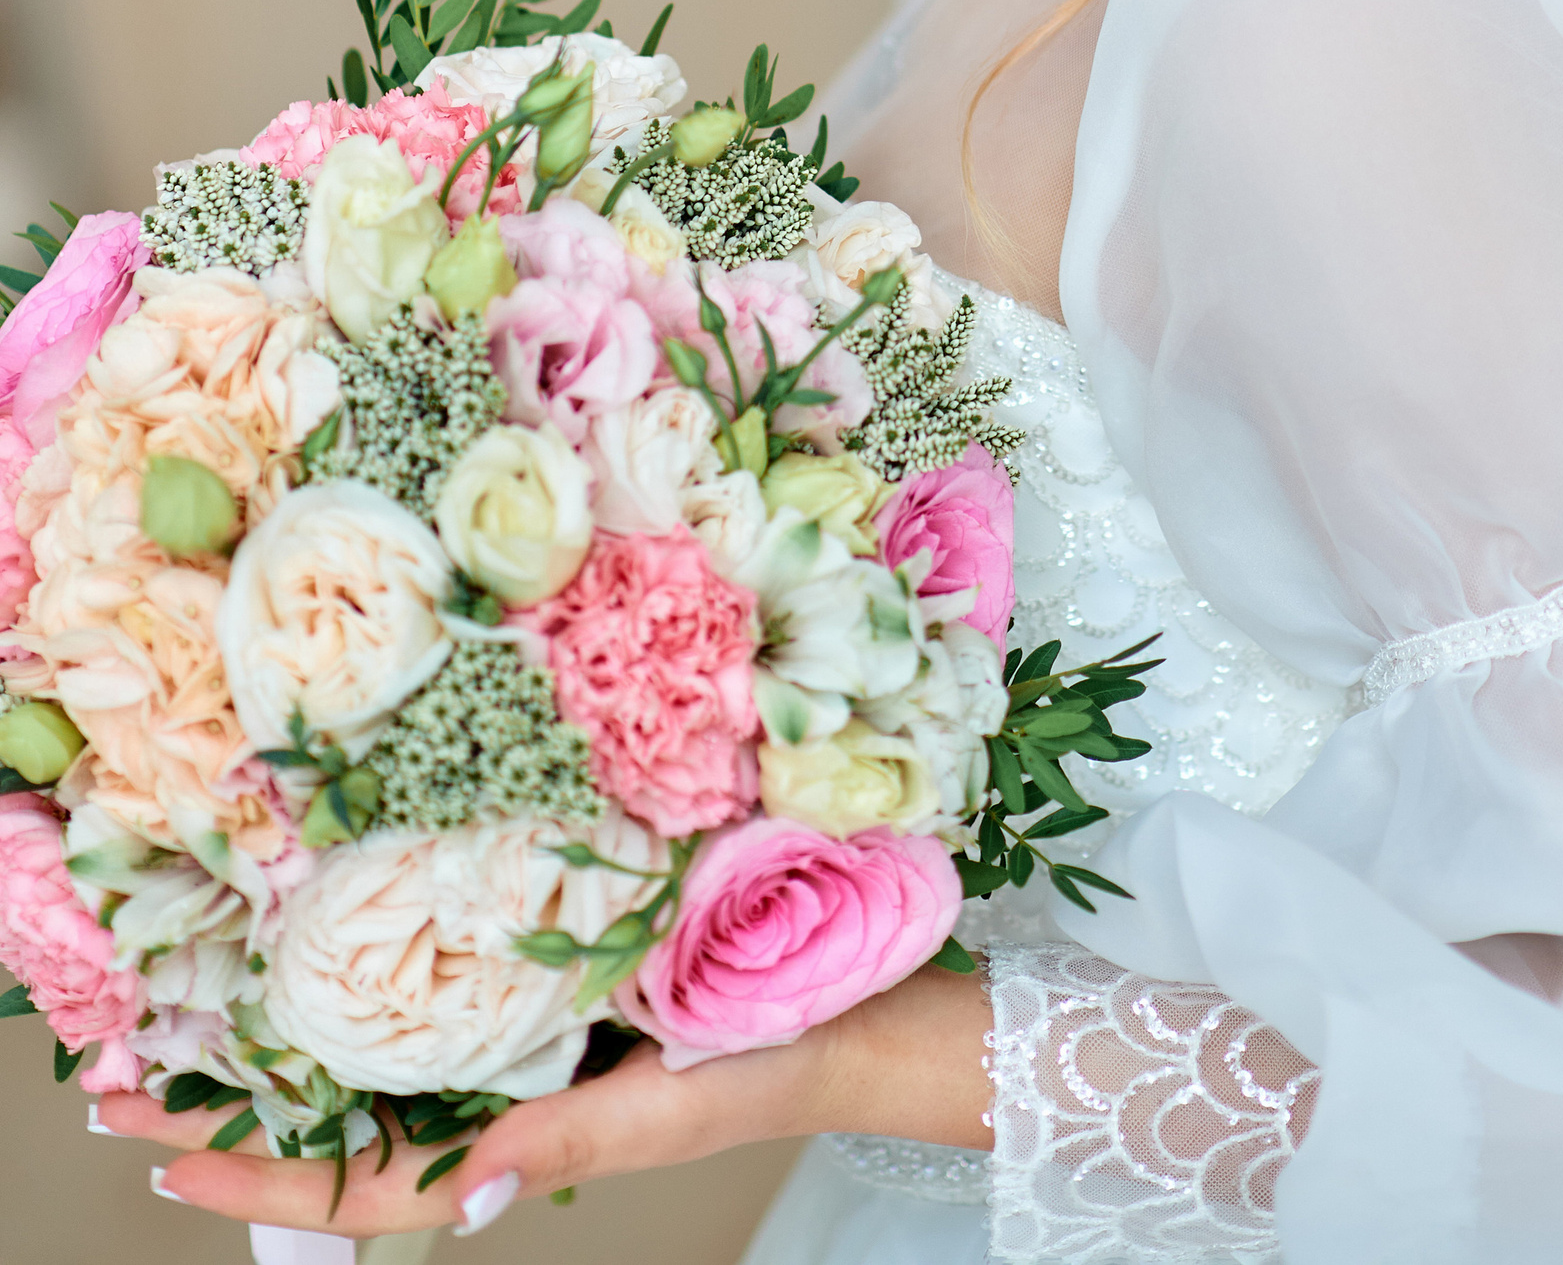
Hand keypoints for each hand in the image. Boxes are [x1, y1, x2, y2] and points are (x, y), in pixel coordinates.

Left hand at [92, 961, 992, 1235]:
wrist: (868, 1005)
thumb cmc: (778, 1056)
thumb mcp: (672, 1105)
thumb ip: (565, 1143)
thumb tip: (452, 1197)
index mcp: (526, 1135)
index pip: (367, 1184)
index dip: (262, 1180)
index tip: (162, 1155)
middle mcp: (511, 1084)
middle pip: (348, 1116)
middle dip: (234, 1105)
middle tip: (119, 1072)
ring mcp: (532, 1031)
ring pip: (384, 1054)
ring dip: (284, 1043)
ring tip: (184, 1013)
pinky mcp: (566, 970)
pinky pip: (449, 986)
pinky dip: (374, 973)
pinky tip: (325, 941)